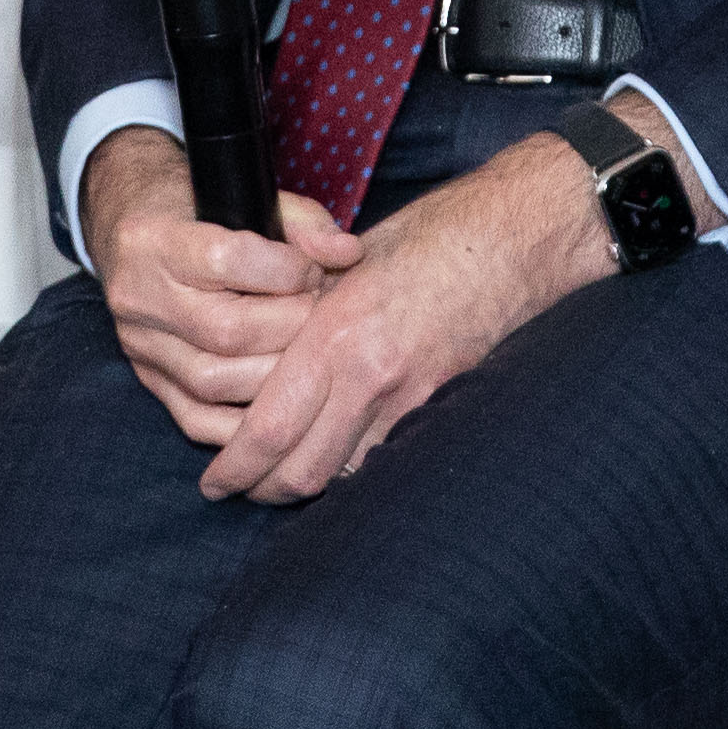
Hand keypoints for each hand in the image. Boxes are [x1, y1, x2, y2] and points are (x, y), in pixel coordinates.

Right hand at [86, 126, 363, 448]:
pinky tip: (284, 399)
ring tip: (309, 351)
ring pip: (215, 381)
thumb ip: (302, 224)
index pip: (226, 259)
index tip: (315, 267)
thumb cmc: (198, 208)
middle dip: (294, 326)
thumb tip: (349, 254)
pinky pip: (198, 420)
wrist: (133, 233)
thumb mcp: (245, 196)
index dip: (288, 268)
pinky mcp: (149, 381)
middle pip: (228, 331)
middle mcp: (138, 297)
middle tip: (326, 315)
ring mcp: (140, 347)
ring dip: (279, 374)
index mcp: (152, 240)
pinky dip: (247, 421)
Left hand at [197, 133, 610, 504]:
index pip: (269, 427)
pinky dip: (353, 468)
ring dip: (306, 485)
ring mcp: (411, 398)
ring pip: (343, 475)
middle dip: (261, 492)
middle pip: (302, 471)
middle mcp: (370, 375)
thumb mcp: (348, 263)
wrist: (514, 241)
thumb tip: (263, 351)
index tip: (213, 482)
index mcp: (336, 333)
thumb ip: (304, 312)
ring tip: (278, 482)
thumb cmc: (431, 236)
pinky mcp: (441, 407)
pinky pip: (385, 458)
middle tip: (237, 491)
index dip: (234, 468)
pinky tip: (335, 459)